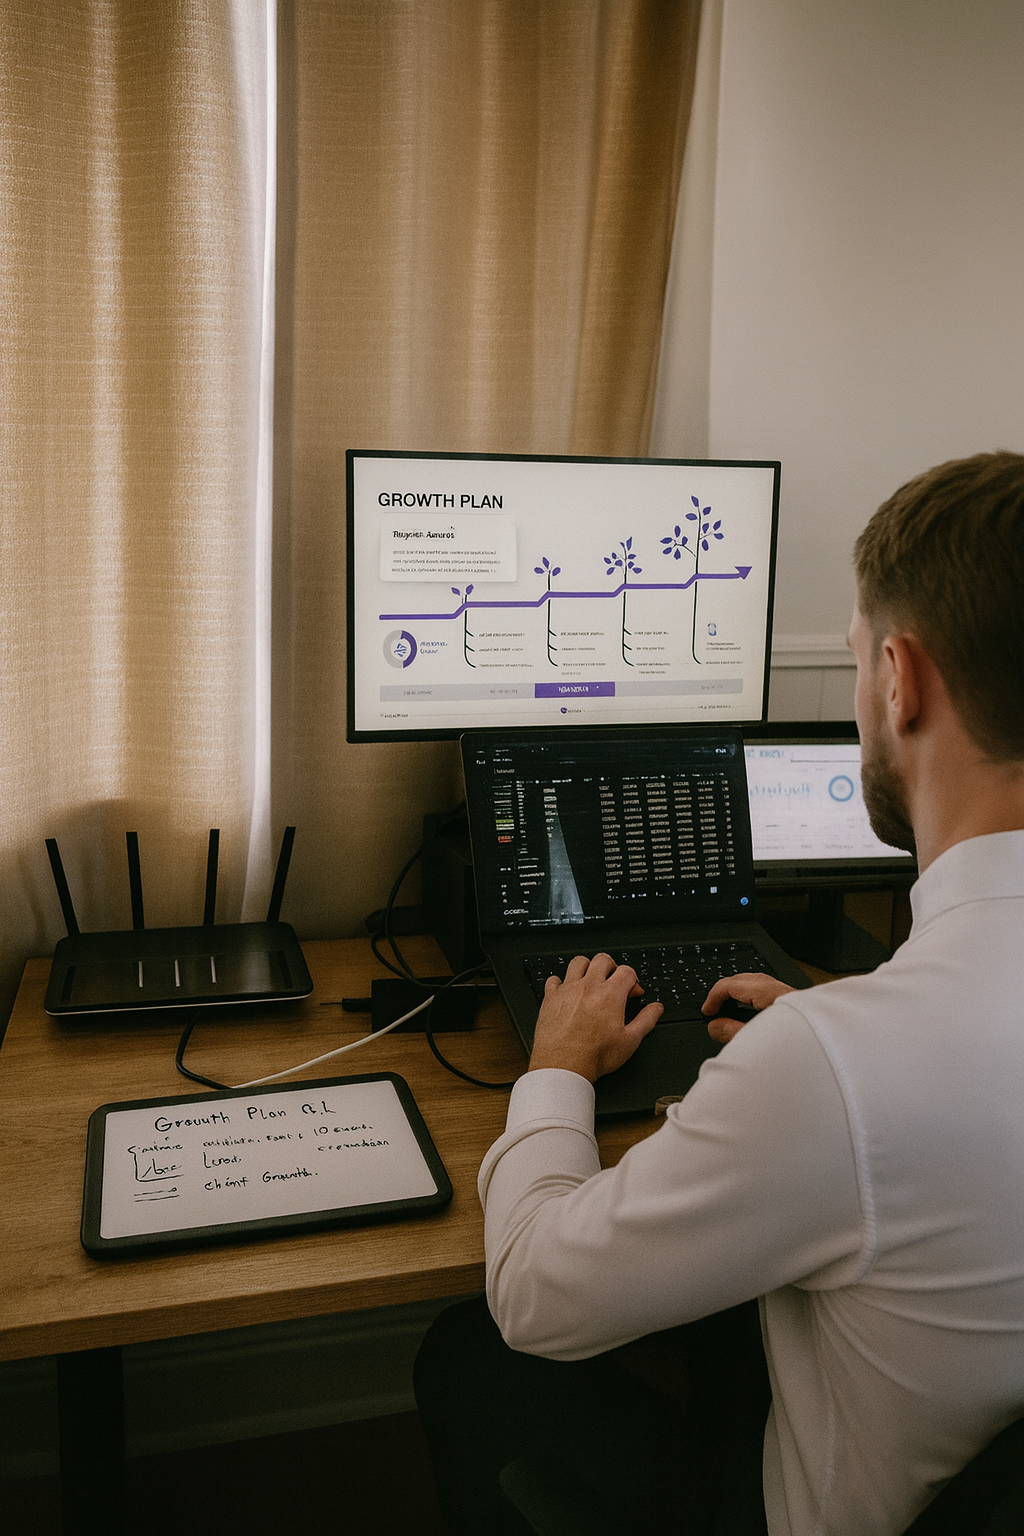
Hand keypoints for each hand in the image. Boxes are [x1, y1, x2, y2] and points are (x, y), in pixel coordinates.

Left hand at [527, 953, 661, 1082]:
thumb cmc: (594, 1056)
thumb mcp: (630, 1041)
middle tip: (614, 982)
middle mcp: (588, 987)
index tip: (632, 992)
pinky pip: (554, 979)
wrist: (563, 1066)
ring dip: (587, 968)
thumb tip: (655, 1008)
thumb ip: (646, 1020)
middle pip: (602, 960)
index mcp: (610, 995)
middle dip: (612, 967)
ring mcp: (567, 990)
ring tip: (591, 981)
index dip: (633, 980)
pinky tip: (567, 993)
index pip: (626, 971)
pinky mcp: (550, 998)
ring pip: (578, 962)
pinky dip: (561, 982)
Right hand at [702, 972, 795, 1043]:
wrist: (831, 1057)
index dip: (714, 997)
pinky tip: (752, 1013)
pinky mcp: (797, 1004)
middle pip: (745, 978)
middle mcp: (781, 990)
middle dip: (726, 990)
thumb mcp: (756, 1043)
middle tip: (714, 1007)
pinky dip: (754, 998)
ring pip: (758, 983)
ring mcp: (791, 995)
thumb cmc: (799, 1050)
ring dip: (740, 992)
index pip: (732, 984)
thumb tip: (715, 1026)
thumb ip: (731, 1032)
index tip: (707, 1011)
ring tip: (729, 1008)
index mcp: (769, 994)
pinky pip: (770, 992)